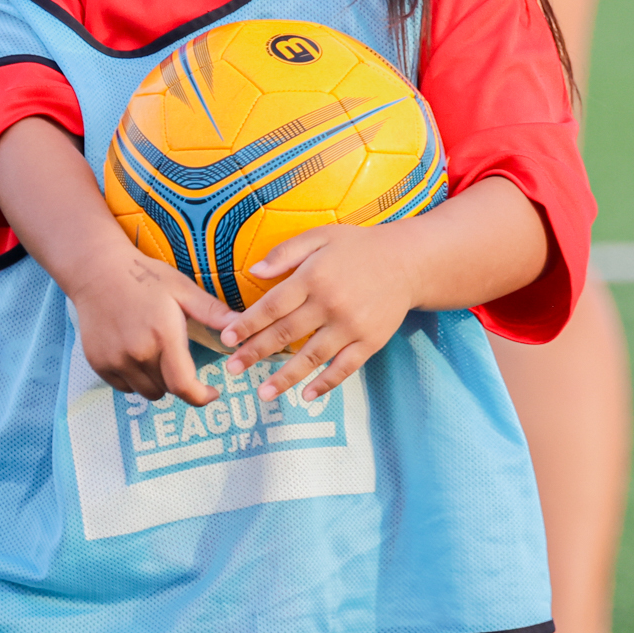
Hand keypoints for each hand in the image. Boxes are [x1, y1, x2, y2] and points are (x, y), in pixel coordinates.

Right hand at [72, 248, 236, 406]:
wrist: (96, 270)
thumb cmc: (144, 276)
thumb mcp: (182, 289)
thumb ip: (213, 312)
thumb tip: (243, 327)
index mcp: (163, 335)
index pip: (184, 385)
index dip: (201, 397)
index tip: (211, 392)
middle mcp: (138, 352)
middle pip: (167, 389)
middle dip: (180, 380)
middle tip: (178, 355)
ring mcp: (115, 360)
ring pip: (146, 391)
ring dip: (157, 381)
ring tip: (156, 353)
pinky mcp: (99, 363)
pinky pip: (124, 386)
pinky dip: (135, 378)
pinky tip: (135, 353)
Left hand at [218, 224, 416, 402]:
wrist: (408, 261)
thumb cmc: (358, 247)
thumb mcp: (321, 236)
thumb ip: (285, 252)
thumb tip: (254, 272)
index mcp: (314, 277)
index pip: (272, 306)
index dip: (246, 324)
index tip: (225, 339)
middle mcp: (330, 304)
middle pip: (285, 334)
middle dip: (255, 353)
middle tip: (232, 369)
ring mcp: (351, 326)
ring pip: (311, 357)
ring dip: (284, 378)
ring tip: (262, 393)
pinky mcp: (370, 342)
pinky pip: (344, 368)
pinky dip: (325, 384)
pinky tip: (306, 396)